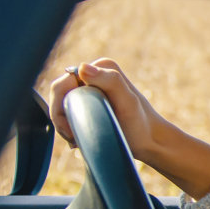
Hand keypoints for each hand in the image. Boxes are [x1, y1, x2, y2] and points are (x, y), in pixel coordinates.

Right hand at [47, 58, 209, 198]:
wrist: (149, 140)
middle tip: (74, 137)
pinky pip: (67, 113)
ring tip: (78, 140)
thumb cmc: (139, 123)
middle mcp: (94, 74)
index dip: (61, 106)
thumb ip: (109, 81)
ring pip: (61, 106)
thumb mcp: (127, 102)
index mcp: (101, 67)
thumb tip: (83, 67)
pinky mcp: (89, 102)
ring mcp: (91, 89)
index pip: (63, 83)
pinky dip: (69, 127)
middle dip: (62, 118)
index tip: (72, 128)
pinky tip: (79, 139)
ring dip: (65, 125)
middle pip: (60, 95)